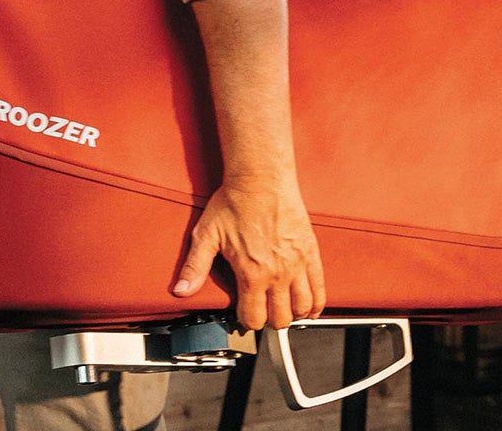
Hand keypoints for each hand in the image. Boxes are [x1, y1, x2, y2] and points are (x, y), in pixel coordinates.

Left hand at [172, 176, 325, 331]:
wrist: (260, 180)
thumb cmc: (233, 203)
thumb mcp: (206, 235)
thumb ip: (194, 266)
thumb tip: (181, 289)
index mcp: (252, 273)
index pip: (253, 318)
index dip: (246, 321)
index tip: (243, 315)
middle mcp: (278, 273)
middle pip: (280, 318)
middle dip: (269, 320)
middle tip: (262, 311)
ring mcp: (298, 265)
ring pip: (302, 308)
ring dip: (292, 315)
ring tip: (282, 309)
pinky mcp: (311, 254)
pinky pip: (320, 290)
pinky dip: (316, 305)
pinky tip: (308, 309)